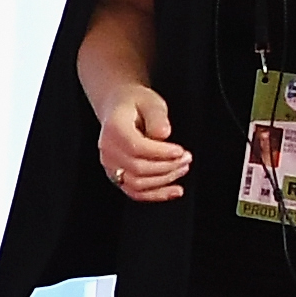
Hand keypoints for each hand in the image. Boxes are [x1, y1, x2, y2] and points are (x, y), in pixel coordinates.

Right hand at [96, 78, 186, 203]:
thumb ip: (157, 116)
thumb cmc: (134, 104)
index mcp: (114, 129)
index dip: (161, 153)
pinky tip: (173, 191)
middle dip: (167, 167)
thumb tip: (163, 134)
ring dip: (164, 180)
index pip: (136, 147)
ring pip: (137, 183)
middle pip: (138, 168)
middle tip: (186, 158)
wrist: (118, 108)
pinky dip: (155, 195)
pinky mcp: (117, 175)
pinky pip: (134, 192)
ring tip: (182, 168)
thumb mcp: (150, 101)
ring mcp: (111, 165)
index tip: (180, 151)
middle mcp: (108, 150)